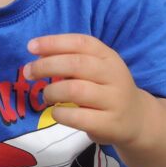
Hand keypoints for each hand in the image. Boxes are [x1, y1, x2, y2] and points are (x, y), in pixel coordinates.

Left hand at [24, 34, 143, 145]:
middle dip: (45, 66)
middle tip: (28, 72)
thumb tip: (37, 55)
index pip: (81, 42)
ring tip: (47, 96)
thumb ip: (70, 60)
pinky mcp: (110, 124)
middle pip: (75, 64)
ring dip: (52, 91)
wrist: (137, 120)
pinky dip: (59, 113)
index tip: (30, 46)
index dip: (53, 42)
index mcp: (108, 57)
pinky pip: (77, 117)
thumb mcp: (95, 69)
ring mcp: (114, 100)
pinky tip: (57, 112)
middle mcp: (114, 75)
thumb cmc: (105, 89)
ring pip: (75, 90)